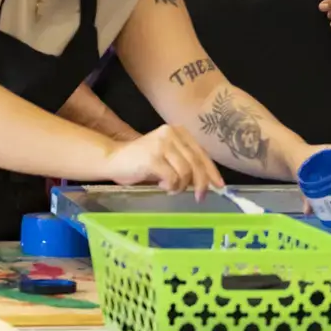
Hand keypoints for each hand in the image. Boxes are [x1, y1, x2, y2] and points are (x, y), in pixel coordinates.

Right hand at [105, 125, 223, 198]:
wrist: (112, 159)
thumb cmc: (140, 161)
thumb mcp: (167, 158)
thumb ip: (185, 163)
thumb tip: (206, 182)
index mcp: (179, 132)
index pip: (201, 153)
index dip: (211, 171)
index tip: (219, 186)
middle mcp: (172, 134)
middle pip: (196, 163)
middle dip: (201, 183)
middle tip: (199, 197)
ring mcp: (162, 144)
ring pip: (186, 172)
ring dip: (181, 186)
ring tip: (170, 188)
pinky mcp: (152, 157)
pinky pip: (172, 178)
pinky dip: (170, 186)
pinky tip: (161, 185)